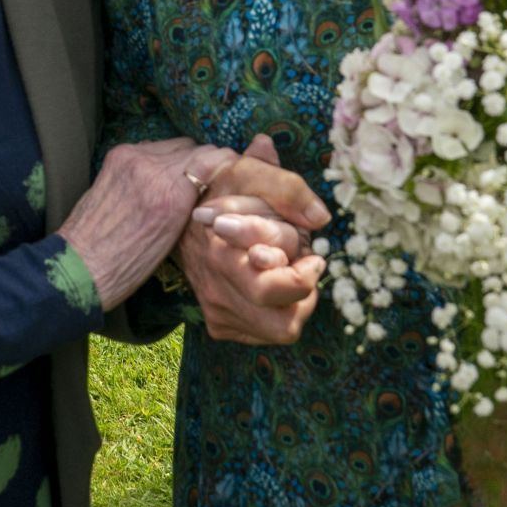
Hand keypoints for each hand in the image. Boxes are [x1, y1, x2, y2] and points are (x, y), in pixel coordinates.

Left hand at [57, 138, 231, 308]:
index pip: (211, 157)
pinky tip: (159, 177)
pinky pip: (152, 147)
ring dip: (182, 158)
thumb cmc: (131, 263)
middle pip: (194, 147)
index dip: (225, 163)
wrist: (83, 262)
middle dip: (204, 161)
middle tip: (209, 178)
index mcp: (171, 195)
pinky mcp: (117, 156)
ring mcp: (132, 158)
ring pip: (173, 144)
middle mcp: (152, 169)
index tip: (233, 171)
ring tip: (183, 179)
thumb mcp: (175, 237)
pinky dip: (160, 158)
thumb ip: (194, 202)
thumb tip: (211, 181)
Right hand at [177, 135, 325, 344]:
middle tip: (303, 266)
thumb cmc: (227, 185)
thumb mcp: (255, 172)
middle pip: (283, 324)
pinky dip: (277, 313)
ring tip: (287, 273)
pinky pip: (263, 334)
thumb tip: (320, 218)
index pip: (273, 288)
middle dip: (304, 294)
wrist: (185, 200)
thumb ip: (288, 191)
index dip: (304, 274)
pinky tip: (269, 282)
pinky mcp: (219, 323)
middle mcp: (216, 288)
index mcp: (223, 254)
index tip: (311, 253)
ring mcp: (216, 308)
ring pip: (278, 331)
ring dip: (294, 304)